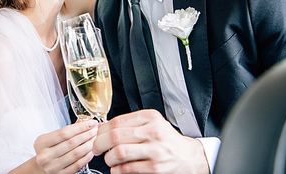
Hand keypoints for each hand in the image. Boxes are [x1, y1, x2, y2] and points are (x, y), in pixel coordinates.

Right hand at [34, 120, 97, 173]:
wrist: (40, 167)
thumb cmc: (46, 150)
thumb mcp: (50, 138)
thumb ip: (66, 130)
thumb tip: (83, 122)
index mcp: (41, 143)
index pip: (64, 132)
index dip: (80, 127)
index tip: (90, 123)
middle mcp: (46, 155)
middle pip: (72, 142)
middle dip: (87, 134)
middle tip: (96, 129)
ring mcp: (53, 167)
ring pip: (76, 153)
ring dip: (89, 144)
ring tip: (95, 138)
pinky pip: (77, 165)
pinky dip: (86, 157)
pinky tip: (91, 151)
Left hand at [93, 110, 209, 173]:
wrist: (189, 157)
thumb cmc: (167, 140)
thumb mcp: (153, 124)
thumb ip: (132, 124)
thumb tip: (104, 128)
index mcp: (150, 117)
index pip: (118, 121)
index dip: (102, 129)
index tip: (96, 135)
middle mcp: (153, 131)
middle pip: (115, 136)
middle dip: (99, 143)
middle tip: (96, 148)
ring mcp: (155, 150)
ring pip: (119, 152)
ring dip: (108, 158)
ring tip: (108, 159)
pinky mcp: (155, 167)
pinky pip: (128, 168)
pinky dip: (117, 170)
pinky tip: (116, 169)